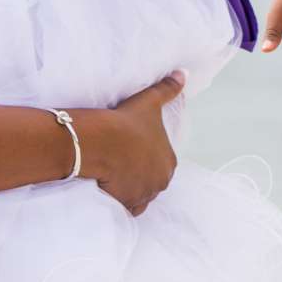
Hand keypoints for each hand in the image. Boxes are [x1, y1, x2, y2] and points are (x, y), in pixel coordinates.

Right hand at [74, 72, 185, 215]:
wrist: (99, 141)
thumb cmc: (126, 121)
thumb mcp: (149, 102)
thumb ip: (168, 89)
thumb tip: (183, 73)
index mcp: (169, 161)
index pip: (160, 162)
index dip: (144, 155)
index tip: (129, 149)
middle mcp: (160, 182)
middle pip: (150, 180)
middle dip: (138, 174)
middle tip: (119, 162)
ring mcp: (143, 195)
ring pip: (139, 194)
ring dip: (130, 188)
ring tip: (113, 175)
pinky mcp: (125, 204)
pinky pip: (127, 207)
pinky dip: (121, 200)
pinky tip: (109, 190)